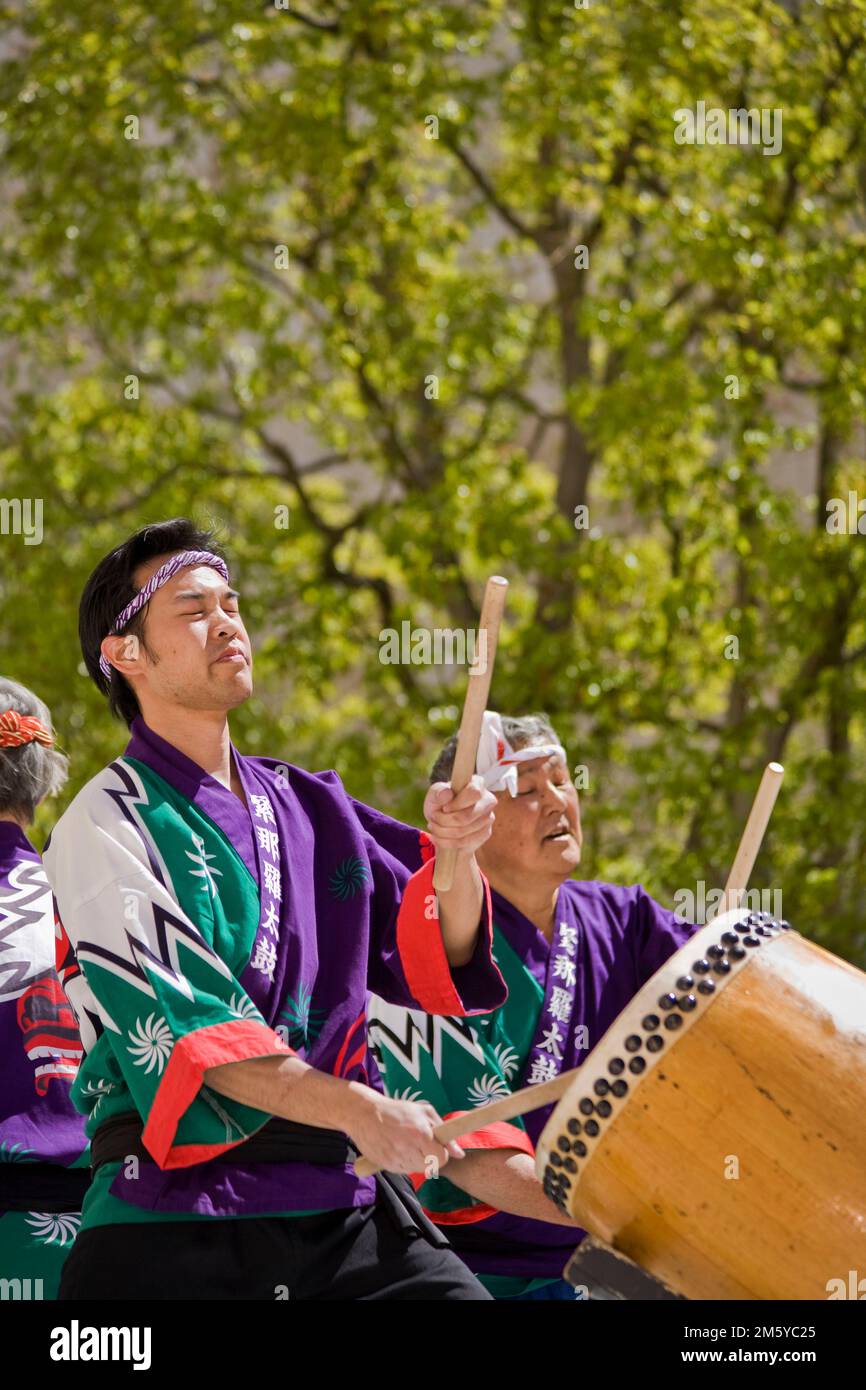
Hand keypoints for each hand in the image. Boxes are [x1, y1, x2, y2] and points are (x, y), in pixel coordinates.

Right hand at [346, 1091, 464, 1175]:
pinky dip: (404, 1162)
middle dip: (429, 1157)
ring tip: (407, 1144)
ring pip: (416, 1170)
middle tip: (420, 1143)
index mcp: (421, 1134)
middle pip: (430, 1167)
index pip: (441, 1159)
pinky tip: (397, 1148)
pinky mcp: (386, 1166)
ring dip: (416, 1160)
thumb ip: (444, 1133)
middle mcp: (409, 1149)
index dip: (441, 1153)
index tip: (435, 1145)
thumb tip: (459, 1154)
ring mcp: (396, 1159)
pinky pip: (403, 1171)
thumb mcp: (424, 1112)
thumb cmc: (397, 1110)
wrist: (365, 1114)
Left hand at [423, 775, 495, 855]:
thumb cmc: (440, 803)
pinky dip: (447, 842)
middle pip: (468, 816)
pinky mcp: (485, 833)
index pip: (473, 793)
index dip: (457, 803)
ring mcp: (488, 817)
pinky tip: (439, 837)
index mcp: (477, 783)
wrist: (442, 823)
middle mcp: (488, 800)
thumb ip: (438, 792)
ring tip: (433, 826)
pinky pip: (465, 842)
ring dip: (442, 831)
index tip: (444, 808)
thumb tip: (447, 793)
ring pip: (464, 831)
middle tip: (434, 818)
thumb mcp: (434, 795)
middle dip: (445, 820)